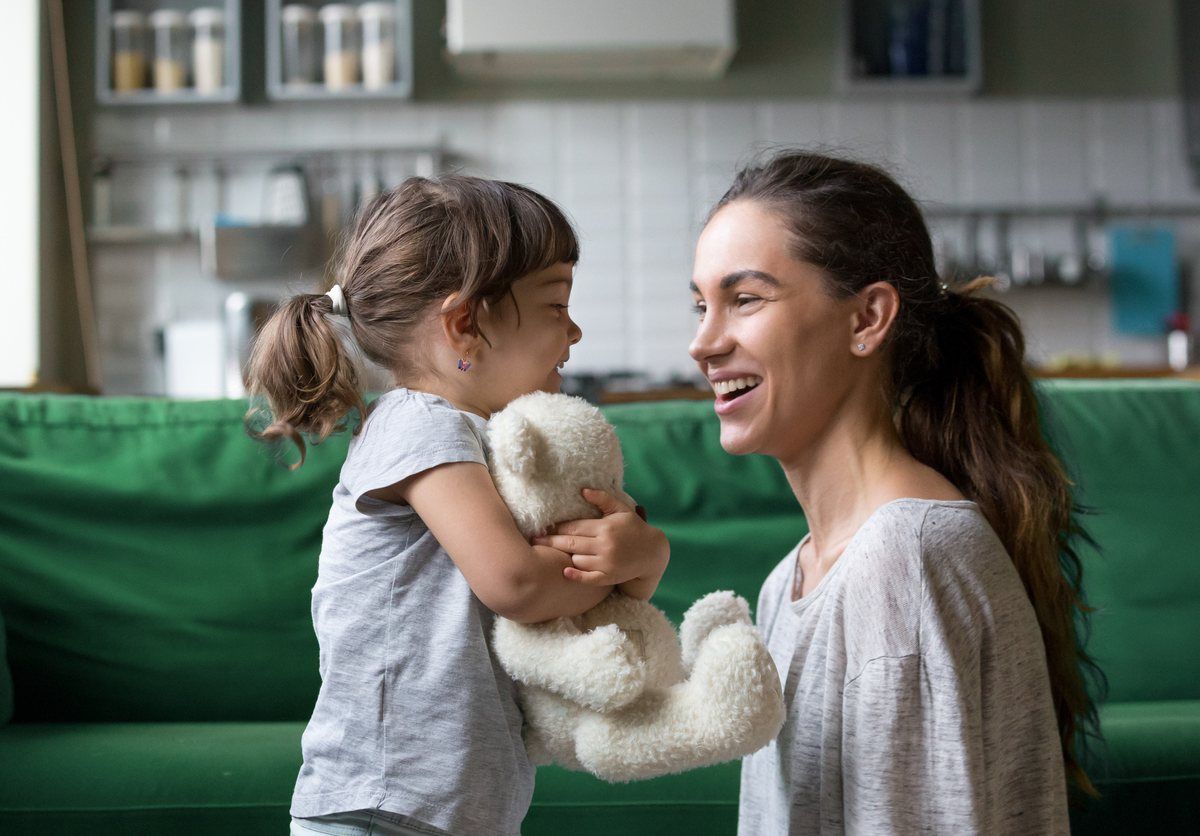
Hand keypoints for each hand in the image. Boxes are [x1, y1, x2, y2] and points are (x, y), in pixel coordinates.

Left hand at [532, 488, 668, 594]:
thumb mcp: (621, 510)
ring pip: (576, 559)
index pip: (574, 527)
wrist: (652, 553)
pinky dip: (575, 575)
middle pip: (570, 543)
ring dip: (566, 555)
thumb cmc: (634, 528)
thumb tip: (583, 491)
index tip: (545, 526)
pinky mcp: (608, 577)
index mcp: (605, 527)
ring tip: (555, 552)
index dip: (558, 527)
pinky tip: (565, 571)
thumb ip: (603, 499)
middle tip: (535, 540)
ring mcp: (606, 562)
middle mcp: (604, 545)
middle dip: (551, 541)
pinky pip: (588, 578)